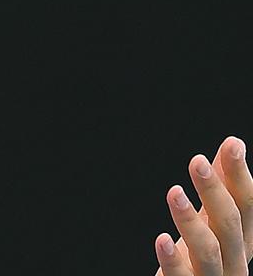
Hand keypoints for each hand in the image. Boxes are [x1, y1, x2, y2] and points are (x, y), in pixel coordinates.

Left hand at [155, 136, 252, 275]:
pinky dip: (173, 259)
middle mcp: (234, 262)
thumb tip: (233, 144)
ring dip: (191, 221)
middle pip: (230, 225)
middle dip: (215, 192)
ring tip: (174, 192)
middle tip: (197, 161)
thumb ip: (223, 188)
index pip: (247, 205)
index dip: (240, 176)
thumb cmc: (201, 258)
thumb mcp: (213, 222)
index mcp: (241, 241)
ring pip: (209, 252)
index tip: (231, 144)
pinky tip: (162, 239)